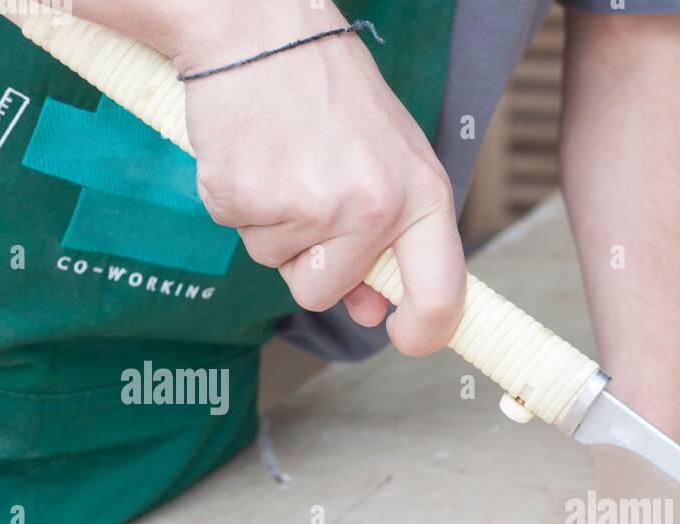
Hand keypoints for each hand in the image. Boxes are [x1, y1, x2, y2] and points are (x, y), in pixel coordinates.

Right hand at [164, 1, 464, 353]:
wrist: (259, 28)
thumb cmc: (332, 97)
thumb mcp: (390, 161)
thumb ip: (391, 239)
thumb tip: (368, 311)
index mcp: (421, 195)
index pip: (441, 293)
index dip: (424, 331)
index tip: (404, 336)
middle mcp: (371, 208)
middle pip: (327, 294)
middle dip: (312, 264)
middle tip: (311, 194)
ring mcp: (307, 207)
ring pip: (279, 265)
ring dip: (275, 226)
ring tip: (285, 160)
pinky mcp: (244, 199)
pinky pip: (238, 233)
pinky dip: (242, 202)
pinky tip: (255, 154)